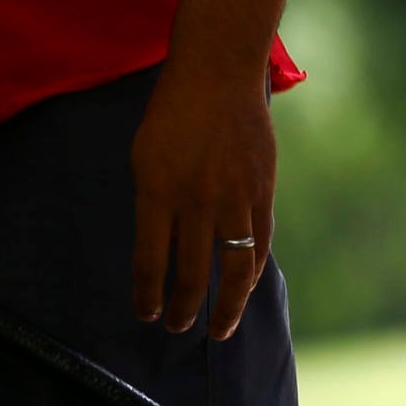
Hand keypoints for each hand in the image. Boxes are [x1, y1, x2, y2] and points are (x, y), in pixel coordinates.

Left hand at [130, 67, 276, 340]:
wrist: (218, 75)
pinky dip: (250, 272)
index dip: (147, 294)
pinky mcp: (262, 191)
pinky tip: (242, 290)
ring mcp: (234, 197)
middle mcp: (197, 201)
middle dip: (183, 308)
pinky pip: (259, 242)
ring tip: (217, 330)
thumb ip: (152, 203)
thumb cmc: (171, 115)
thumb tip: (158, 246)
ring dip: (224, 305)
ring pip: (234, 267)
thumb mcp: (143, 158)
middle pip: (191, 272)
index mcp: (157, 192)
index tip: (145, 314)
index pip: (149, 259)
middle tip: (175, 329)